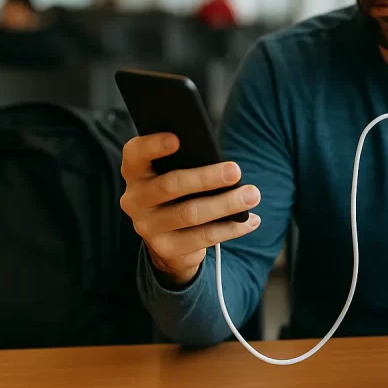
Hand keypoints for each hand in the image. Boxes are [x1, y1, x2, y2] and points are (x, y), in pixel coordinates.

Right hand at [119, 133, 261, 287]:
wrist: (167, 236)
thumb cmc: (179, 190)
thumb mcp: (174, 172)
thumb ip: (187, 161)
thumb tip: (222, 161)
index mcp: (136, 171)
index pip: (136, 153)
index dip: (153, 145)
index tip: (177, 139)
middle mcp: (135, 199)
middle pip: (170, 185)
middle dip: (206, 178)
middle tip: (236, 171)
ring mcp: (147, 226)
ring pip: (190, 214)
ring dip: (225, 204)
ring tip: (252, 195)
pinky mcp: (165, 248)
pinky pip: (202, 238)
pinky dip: (231, 228)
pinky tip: (250, 220)